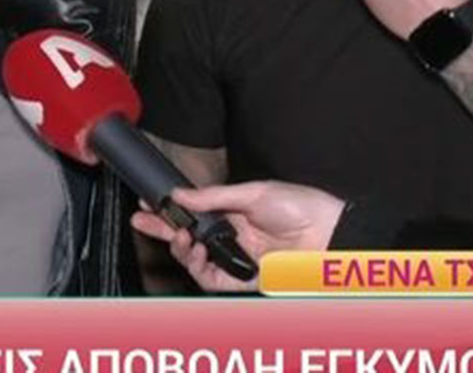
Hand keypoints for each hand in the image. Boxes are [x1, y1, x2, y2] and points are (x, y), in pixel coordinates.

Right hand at [130, 181, 345, 291]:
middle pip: (190, 238)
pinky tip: (196, 252)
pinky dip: (200, 269)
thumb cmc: (301, 207)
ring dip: (182, 250)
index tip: (149, 204)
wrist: (330, 232)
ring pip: (197, 262)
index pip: (194, 213)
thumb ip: (214, 197)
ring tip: (180, 237)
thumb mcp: (253, 193)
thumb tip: (181, 194)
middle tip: (143, 222)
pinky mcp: (246, 278)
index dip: (171, 211)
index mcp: (234, 212)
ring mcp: (238, 258)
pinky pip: (214, 280)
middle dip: (164, 230)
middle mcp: (233, 236)